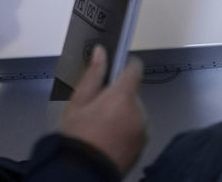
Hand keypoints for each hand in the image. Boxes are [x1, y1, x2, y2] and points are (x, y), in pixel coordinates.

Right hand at [58, 45, 146, 173]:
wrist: (83, 172)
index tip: (113, 71)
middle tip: (98, 106)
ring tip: (102, 126)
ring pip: (135, 111)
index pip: (135, 69)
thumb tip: (101, 50)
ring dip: (123, 113)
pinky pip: (136, 128)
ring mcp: (143, 130)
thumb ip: (93, 74)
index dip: (125, 66)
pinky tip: (109, 138)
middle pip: (132, 93)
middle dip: (119, 95)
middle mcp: (139, 111)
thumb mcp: (79, 101)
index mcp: (123, 96)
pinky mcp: (143, 146)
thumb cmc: (78, 133)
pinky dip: (126, 128)